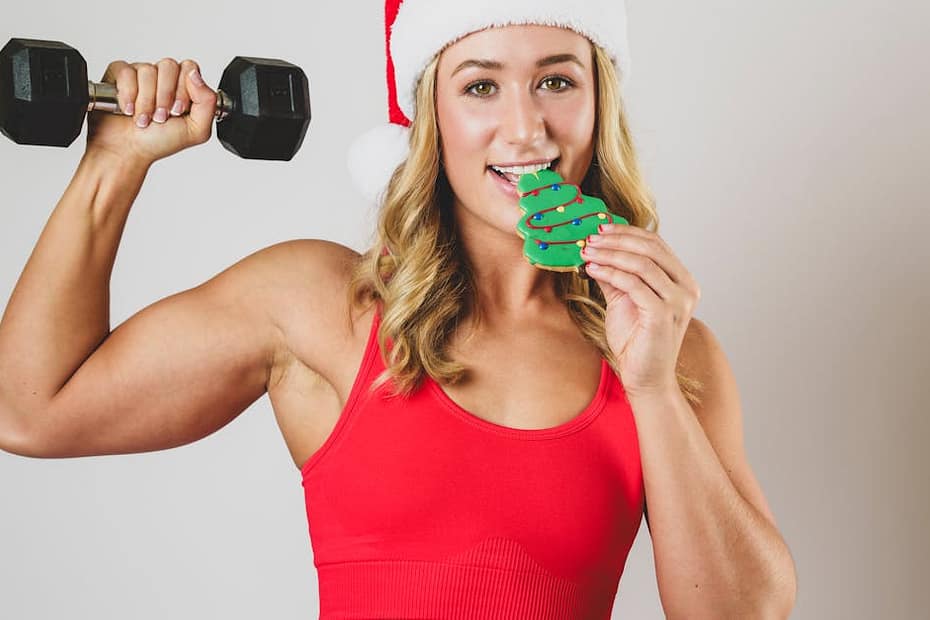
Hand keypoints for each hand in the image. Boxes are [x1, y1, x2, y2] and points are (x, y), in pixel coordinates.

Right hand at [85, 58, 217, 166]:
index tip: (177, 111)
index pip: (189, 68)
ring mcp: (141, 74)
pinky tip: (128, 109)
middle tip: (160, 116)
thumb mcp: (196, 130)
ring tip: (144, 118)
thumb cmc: (160, 141)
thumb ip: (208, 102)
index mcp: (184, 86)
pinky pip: (125, 72)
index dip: (183, 89)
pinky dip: (128, 94)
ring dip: (146, 101)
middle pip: (168, 65)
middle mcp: (163, 77)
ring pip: (147, 70)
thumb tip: (196, 75)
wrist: (129, 151)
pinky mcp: (120, 74)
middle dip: (164, 96)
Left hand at [580, 223, 700, 398]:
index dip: (627, 232)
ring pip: (642, 264)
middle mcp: (686, 288)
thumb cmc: (636, 341)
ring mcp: (678, 302)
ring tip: (587, 252)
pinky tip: (591, 270)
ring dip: (610, 254)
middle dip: (617, 240)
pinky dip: (610, 273)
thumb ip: (615, 275)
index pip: (656, 244)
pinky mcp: (662, 315)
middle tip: (591, 238)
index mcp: (682, 281)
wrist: (645, 378)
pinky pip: (634, 284)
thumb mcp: (623, 300)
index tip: (600, 229)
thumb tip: (596, 249)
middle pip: (651, 248)